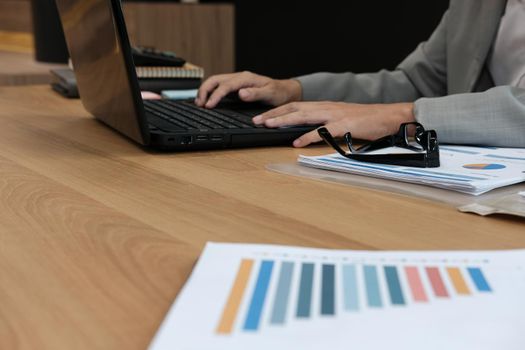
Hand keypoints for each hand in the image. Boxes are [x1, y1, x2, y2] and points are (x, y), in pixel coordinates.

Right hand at [195, 71, 301, 107]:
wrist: (284, 91)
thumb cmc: (278, 93)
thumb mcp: (269, 94)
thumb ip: (255, 94)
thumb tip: (241, 93)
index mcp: (245, 78)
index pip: (225, 85)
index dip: (215, 95)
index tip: (209, 105)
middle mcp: (239, 78)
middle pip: (215, 80)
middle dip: (204, 90)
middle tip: (199, 104)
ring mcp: (236, 82)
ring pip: (215, 82)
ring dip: (205, 91)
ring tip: (200, 103)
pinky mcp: (235, 87)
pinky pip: (219, 87)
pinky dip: (210, 93)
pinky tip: (207, 101)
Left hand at [252, 101, 414, 146]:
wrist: (391, 117)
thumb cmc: (367, 121)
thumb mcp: (342, 120)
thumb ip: (325, 124)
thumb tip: (306, 135)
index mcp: (325, 106)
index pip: (296, 106)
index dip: (278, 111)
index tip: (262, 117)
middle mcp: (327, 107)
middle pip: (295, 108)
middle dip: (274, 114)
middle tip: (256, 121)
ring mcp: (335, 116)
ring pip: (304, 116)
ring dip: (284, 121)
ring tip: (268, 126)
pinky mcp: (345, 126)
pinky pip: (323, 131)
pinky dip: (308, 136)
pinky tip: (296, 142)